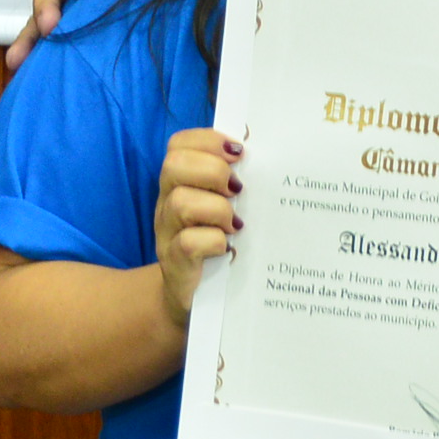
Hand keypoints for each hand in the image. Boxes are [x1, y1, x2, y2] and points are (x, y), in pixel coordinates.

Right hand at [152, 127, 242, 325]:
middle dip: (213, 171)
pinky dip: (214, 241)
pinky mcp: (176, 263)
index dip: (209, 140)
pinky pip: (189, 242)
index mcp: (180, 184)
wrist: (191, 299)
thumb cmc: (214, 245)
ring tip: (235, 224)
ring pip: (181, 202)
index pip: (180, 144)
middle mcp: (168, 203)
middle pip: (175, 165)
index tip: (239, 153)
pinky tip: (228, 247)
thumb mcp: (222, 209)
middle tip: (237, 190)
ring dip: (217, 209)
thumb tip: (270, 161)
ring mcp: (168, 233)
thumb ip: (234, 185)